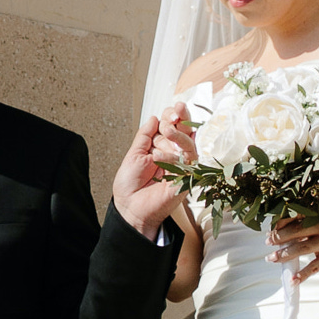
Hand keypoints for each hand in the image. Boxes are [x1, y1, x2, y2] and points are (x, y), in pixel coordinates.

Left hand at [112, 104, 194, 242]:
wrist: (130, 207)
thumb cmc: (130, 185)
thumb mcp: (134, 154)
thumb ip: (144, 136)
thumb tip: (154, 117)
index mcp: (159, 146)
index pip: (170, 125)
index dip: (171, 115)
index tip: (169, 112)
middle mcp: (172, 152)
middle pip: (184, 129)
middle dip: (182, 116)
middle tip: (177, 110)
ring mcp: (181, 163)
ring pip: (188, 141)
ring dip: (178, 132)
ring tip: (167, 129)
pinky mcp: (186, 176)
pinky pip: (188, 158)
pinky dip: (174, 152)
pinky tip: (160, 154)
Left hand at [269, 209, 318, 281]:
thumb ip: (305, 223)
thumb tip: (278, 230)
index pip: (295, 217)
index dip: (281, 223)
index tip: (270, 229)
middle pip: (296, 232)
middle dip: (279, 237)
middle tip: (267, 242)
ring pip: (301, 249)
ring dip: (283, 255)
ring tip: (271, 259)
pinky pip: (314, 268)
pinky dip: (302, 275)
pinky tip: (293, 281)